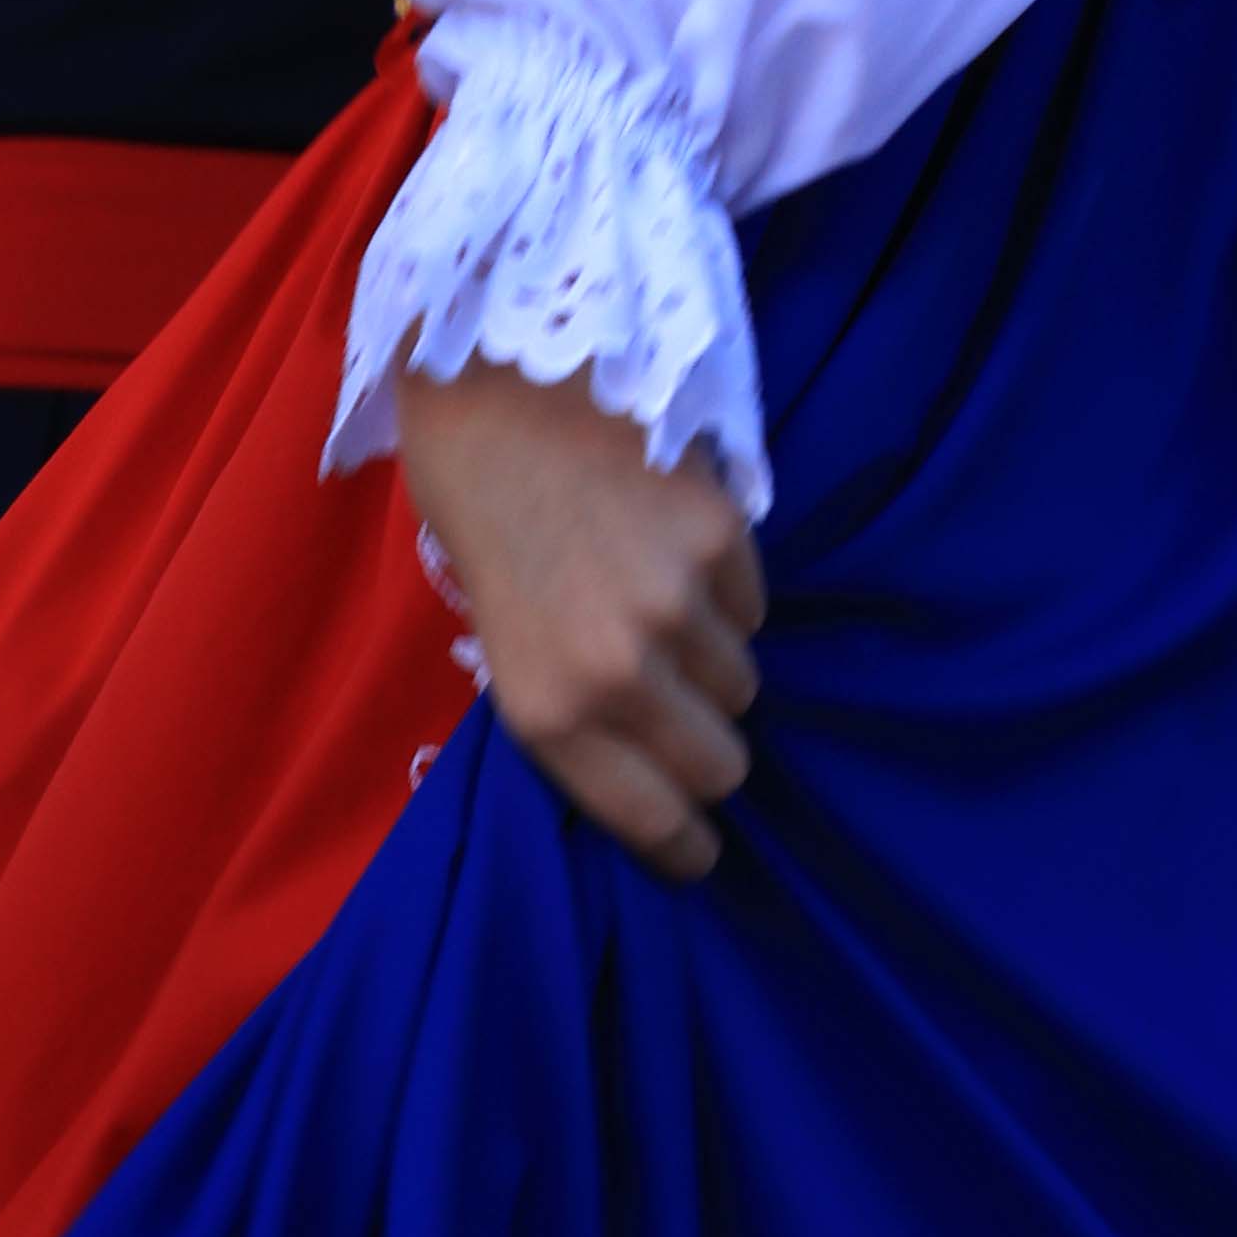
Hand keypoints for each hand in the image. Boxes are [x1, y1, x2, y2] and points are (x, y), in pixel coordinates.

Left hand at [395, 360, 763, 878]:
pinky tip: (672, 549)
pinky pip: (753, 606)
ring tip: (661, 605)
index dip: (685, 844)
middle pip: (719, 762)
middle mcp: (616, 672)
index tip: (699, 846)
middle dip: (707, 749)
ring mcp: (676, 604)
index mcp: (547, 711)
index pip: (654, 819)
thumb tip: (652, 767)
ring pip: (742, 683)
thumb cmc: (484, 523)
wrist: (492, 390)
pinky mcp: (721, 538)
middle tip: (682, 713)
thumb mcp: (502, 647)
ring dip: (714, 662)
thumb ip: (573, 712)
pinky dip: (726, 593)